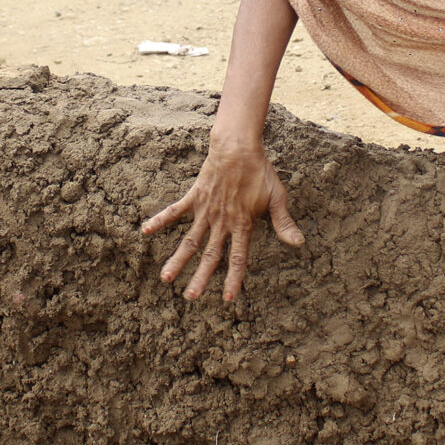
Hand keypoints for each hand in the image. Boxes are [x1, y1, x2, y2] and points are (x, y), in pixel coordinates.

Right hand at [141, 138, 304, 301]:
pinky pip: (174, 211)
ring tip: (165, 278)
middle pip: (210, 255)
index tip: (227, 298)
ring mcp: (206, 211)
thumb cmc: (260, 172)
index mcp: (242, 224)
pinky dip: (160, 220)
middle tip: (190, 298)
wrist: (238, 147)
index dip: (233, 278)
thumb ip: (283, 223)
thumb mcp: (277, 198)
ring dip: (178, 260)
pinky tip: (145, 230)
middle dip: (200, 278)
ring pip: (190, 241)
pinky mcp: (195, 197)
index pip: (237, 257)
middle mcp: (222, 222)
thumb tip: (299, 243)